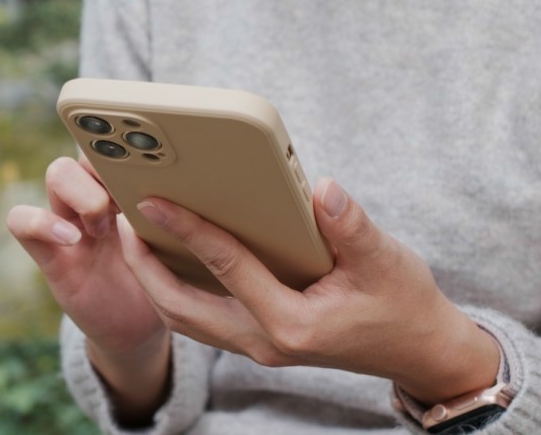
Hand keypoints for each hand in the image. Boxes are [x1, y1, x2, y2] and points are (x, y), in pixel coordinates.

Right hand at [7, 156, 168, 423]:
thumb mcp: (187, 244)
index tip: (152, 154)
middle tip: (130, 194)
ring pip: (57, 174)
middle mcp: (99, 198)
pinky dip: (40, 222)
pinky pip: (22, 222)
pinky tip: (72, 239)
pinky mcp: (51, 256)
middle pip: (87, 149)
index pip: (123, 144)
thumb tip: (213, 182)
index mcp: (133, 189)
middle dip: (107, 162)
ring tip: (104, 223)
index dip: (130, 140)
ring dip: (82, 191)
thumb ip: (188, 214)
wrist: (142, 329)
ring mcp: (71, 223)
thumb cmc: (170, 281)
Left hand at [117, 178, 497, 404]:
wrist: (419, 351)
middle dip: (144, 266)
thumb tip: (320, 189)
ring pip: (186, 319)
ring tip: (136, 237)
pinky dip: (179, 290)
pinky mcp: (262, 339)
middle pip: (181, 308)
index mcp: (291, 323)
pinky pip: (204, 319)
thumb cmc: (403, 305)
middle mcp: (265, 341)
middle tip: (122, 220)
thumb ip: (351, 226)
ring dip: (154, 281)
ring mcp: (260, 345)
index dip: (186, 230)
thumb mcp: (386, 261)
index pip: (225, 267)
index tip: (151, 201)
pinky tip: (175, 259)